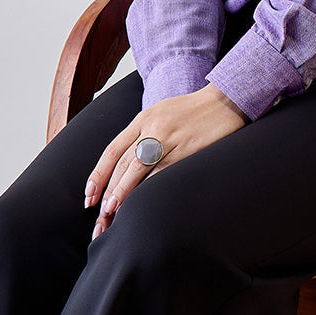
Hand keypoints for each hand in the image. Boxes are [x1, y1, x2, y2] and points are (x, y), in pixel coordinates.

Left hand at [84, 84, 246, 238]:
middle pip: (122, 163)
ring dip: (121, 192)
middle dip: (106, 190)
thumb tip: (128, 161)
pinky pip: (163, 172)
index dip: (98, 174)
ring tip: (110, 212)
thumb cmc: (195, 110)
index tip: (89, 195)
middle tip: (97, 214)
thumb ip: (144, 132)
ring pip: (137, 169)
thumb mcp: (163, 113)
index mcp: (143, 118)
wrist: (226, 100)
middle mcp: (152, 127)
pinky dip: (149, 189)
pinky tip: (141, 203)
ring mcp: (169, 138)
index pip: (113, 150)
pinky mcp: (187, 149)